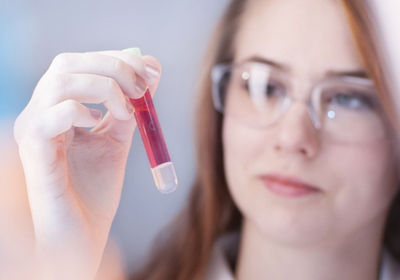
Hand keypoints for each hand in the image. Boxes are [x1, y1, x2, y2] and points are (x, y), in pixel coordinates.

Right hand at [13, 50, 160, 279]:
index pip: (80, 63)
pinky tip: (97, 124)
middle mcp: (40, 113)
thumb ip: (130, 108)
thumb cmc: (95, 191)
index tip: (151, 70)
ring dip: (104, 87)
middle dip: (113, 66)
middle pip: (68, 63)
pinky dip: (79, 111)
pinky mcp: (33, 153)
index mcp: (58, 108)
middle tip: (143, 87)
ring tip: (127, 111)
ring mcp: (33, 131)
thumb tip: (151, 73)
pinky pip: (50, 116)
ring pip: (59, 82)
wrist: (81, 235)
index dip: (117, 58)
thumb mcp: (118, 140)